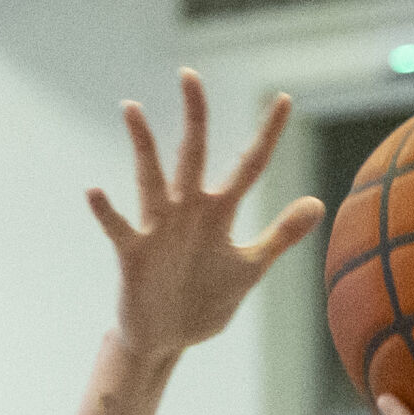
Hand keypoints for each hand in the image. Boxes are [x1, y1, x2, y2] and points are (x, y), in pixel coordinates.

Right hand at [89, 70, 323, 360]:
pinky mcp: (134, 255)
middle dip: (194, 117)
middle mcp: (188, 212)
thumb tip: (318, 202)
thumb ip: (280, 236)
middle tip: (190, 75)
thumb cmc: (204, 300)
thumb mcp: (249, 269)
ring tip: (132, 109)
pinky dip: (106, 211)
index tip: (285, 99)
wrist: (167, 339)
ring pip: (151, 179)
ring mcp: (159, 230)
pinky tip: (95, 191)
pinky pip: (119, 228)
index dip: (267, 135)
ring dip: (143, 146)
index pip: (248, 167)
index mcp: (218, 214)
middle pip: (193, 155)